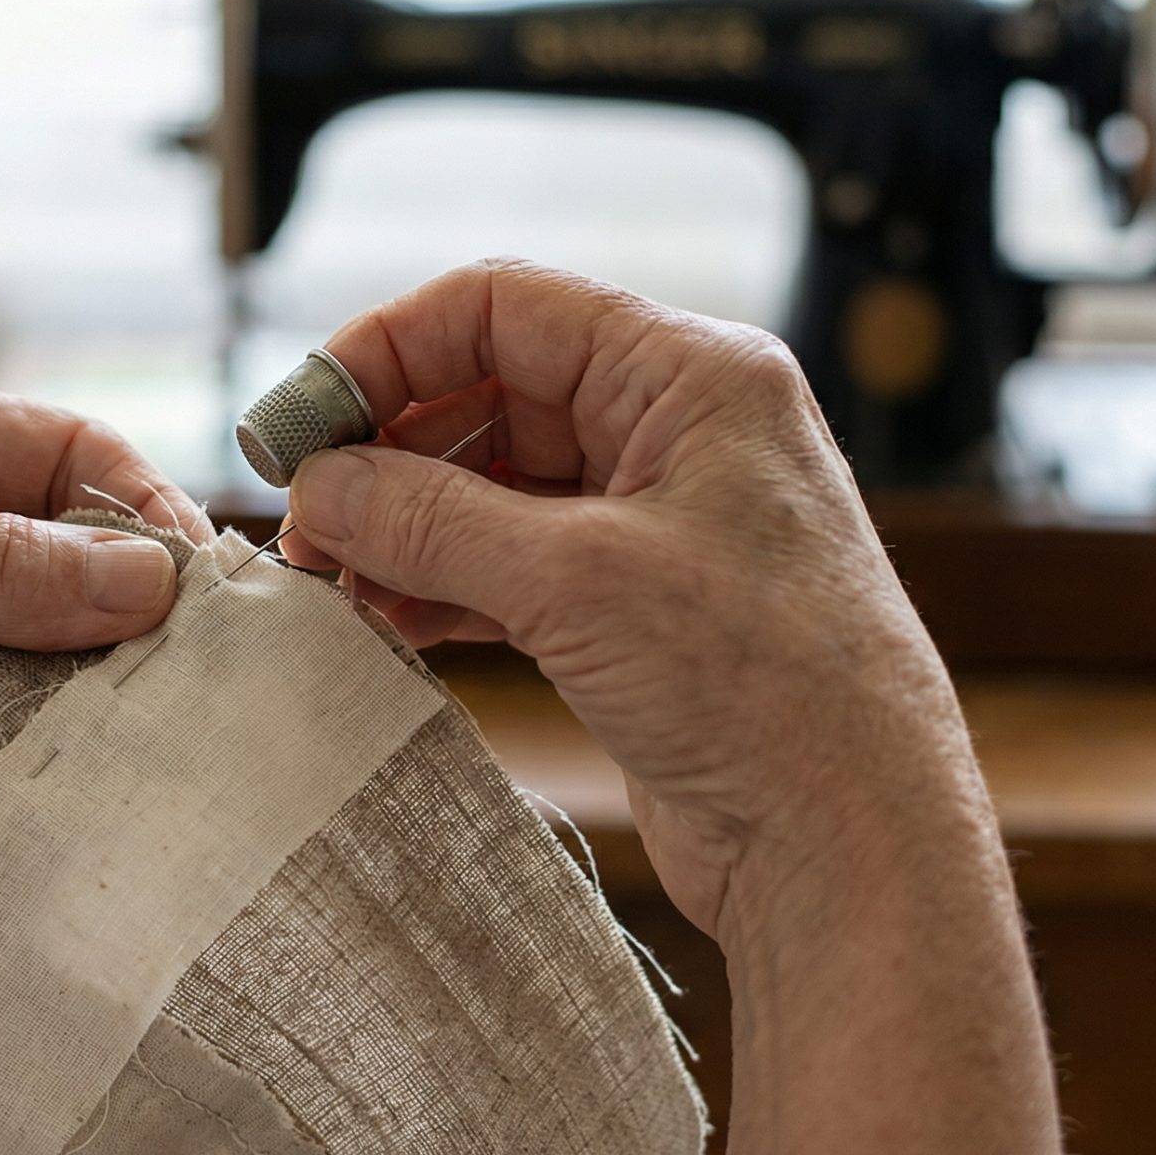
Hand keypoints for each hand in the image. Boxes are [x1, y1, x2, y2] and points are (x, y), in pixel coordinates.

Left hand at [0, 367, 208, 1040]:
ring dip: (74, 699)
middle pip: (50, 557)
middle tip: (198, 677)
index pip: (46, 447)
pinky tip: (67, 798)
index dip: (128, 503)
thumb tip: (147, 580)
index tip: (196, 583)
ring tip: (149, 744)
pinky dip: (19, 773)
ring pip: (22, 662)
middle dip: (118, 607)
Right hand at [277, 259, 982, 943]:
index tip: (302, 417)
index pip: (507, 309)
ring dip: (406, 525)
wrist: (853, 845)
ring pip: (496, 487)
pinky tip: (383, 616)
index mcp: (694, 376)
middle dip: (389, 449)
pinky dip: (444, 582)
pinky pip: (515, 565)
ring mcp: (662, 523)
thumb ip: (430, 521)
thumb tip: (317, 486)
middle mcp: (681, 432)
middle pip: (493, 394)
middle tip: (303, 516)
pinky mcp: (642, 610)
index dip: (390, 348)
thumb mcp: (576, 582)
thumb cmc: (764, 687)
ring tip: (328, 577)